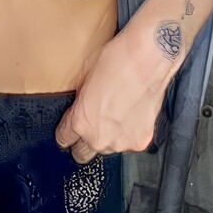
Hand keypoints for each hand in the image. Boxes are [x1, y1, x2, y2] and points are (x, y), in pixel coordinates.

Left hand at [55, 34, 166, 160]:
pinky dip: (130, 132)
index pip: (64, 140)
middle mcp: (99, 138)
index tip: (70, 128)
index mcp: (80, 122)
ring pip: (108, 148)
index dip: (66, 132)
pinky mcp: (142, 140)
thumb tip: (81, 102)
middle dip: (84, 142)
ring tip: (118, 114)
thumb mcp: (84, 75)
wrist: (148, 58)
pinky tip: (133, 113)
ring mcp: (122, 142)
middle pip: (82, 154)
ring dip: (109, 137)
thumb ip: (80, 97)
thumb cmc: (117, 59)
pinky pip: (129, 142)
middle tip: (93, 124)